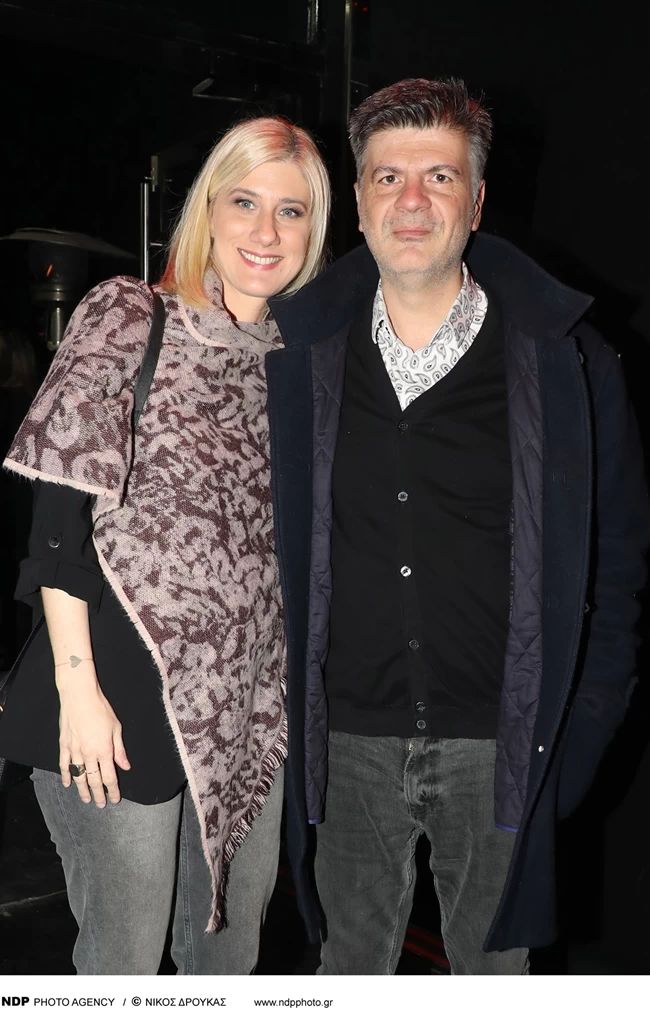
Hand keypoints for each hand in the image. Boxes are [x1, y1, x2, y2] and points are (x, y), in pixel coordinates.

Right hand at [57, 665, 130, 805]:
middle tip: (100, 805)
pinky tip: (68, 784)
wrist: (79, 696)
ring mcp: (74, 750)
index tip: (114, 799)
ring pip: (78, 776)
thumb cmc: (101, 709)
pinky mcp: (64, 745)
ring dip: (82, 790)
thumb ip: (120, 750)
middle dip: (98, 794)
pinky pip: (64, 765)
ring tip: (86, 800)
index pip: (109, 777)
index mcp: (104, 750)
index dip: (112, 790)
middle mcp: (89, 754)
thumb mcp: (116, 728)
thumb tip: (125, 766)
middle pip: (94, 780)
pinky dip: (66, 775)